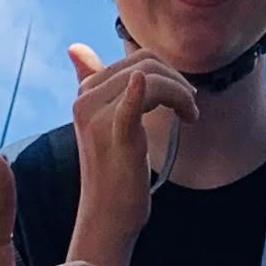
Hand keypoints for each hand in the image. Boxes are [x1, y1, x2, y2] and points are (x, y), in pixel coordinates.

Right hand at [68, 43, 198, 242]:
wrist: (106, 217)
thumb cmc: (112, 172)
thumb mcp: (102, 123)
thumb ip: (94, 84)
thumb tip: (75, 48)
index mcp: (85, 92)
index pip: (136, 60)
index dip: (167, 74)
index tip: (181, 98)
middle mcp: (85, 100)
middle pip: (146, 63)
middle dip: (177, 80)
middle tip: (190, 107)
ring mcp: (98, 117)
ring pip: (151, 77)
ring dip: (181, 93)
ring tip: (190, 115)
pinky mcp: (117, 136)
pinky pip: (134, 103)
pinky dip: (153, 92)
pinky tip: (178, 103)